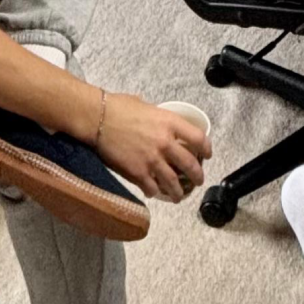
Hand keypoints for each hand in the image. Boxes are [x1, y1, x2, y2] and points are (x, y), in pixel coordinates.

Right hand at [95, 93, 211, 202]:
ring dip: (178, 192)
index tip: (207, 154)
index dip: (207, 148)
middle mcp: (165, 143)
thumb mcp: (146, 106)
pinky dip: (154, 192)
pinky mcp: (137, 173)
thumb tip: (162, 124)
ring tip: (178, 196)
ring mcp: (152, 160)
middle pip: (190, 165)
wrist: (97, 118)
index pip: (199, 138)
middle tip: (197, 181)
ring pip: (173, 183)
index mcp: (170, 123)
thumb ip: (159, 118)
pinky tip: (153, 192)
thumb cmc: (118, 107)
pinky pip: (152, 188)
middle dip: (197, 176)